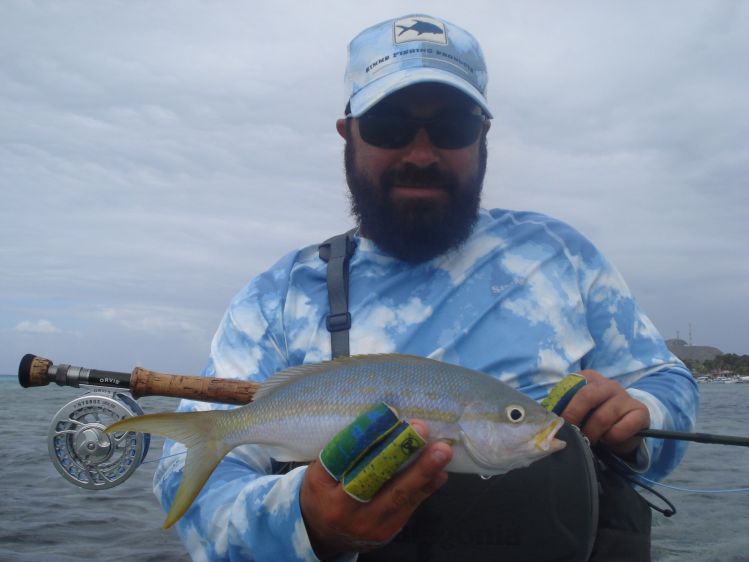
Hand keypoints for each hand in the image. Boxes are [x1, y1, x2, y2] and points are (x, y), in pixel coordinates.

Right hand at [300, 420, 451, 558]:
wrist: (323, 535)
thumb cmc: (324, 491)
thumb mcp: (321, 470)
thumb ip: (344, 452)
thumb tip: (383, 422)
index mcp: (323, 485)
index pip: (344, 454)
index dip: (368, 433)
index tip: (390, 412)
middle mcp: (344, 508)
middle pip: (374, 476)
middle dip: (401, 452)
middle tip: (421, 430)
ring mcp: (367, 525)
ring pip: (399, 494)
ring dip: (424, 471)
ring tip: (442, 451)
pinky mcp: (387, 532)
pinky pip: (409, 507)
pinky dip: (426, 488)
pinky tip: (440, 473)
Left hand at [560, 370, 649, 455]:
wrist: (625, 428)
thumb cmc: (595, 418)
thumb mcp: (579, 410)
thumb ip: (565, 408)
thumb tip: (549, 419)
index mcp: (589, 378)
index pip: (572, 387)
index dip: (563, 407)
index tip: (559, 423)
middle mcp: (608, 383)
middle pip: (587, 396)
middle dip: (575, 418)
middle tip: (573, 434)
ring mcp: (625, 396)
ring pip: (603, 416)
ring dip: (593, 433)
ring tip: (591, 440)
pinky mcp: (640, 412)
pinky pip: (621, 428)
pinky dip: (611, 438)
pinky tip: (609, 439)